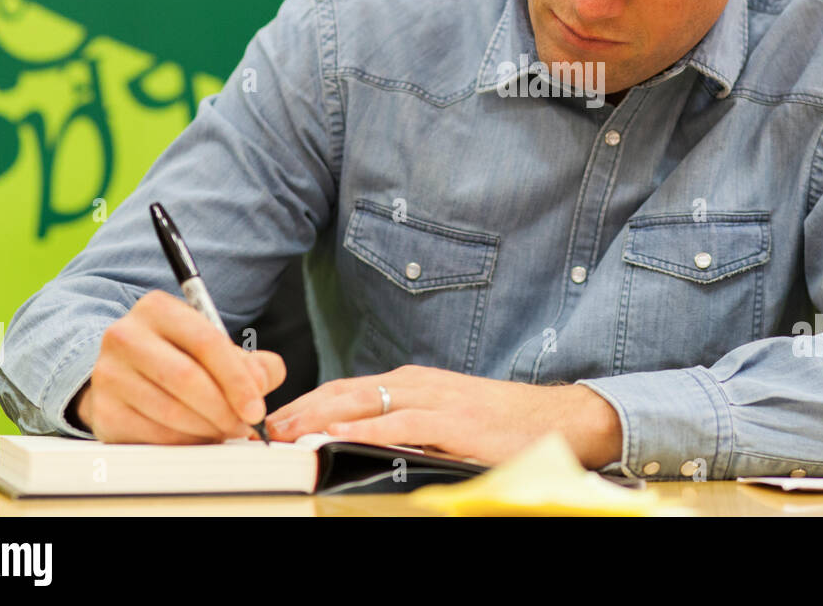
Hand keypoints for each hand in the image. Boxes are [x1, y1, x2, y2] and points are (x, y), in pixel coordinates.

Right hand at [76, 289, 286, 443]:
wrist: (126, 372)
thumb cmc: (178, 356)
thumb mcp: (216, 347)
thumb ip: (252, 362)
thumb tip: (262, 382)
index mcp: (157, 309)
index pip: (206, 342)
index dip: (237, 380)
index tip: (256, 408)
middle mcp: (125, 336)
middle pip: (186, 378)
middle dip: (224, 409)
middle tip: (243, 425)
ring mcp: (108, 374)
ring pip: (170, 411)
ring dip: (207, 428)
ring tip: (225, 430)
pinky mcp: (103, 410)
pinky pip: (152, 435)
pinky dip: (185, 442)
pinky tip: (199, 436)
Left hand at [264, 365, 622, 468]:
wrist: (555, 419)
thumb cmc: (499, 422)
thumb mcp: (443, 417)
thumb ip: (405, 423)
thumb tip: (358, 440)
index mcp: (412, 383)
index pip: (347, 387)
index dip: (309, 400)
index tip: (277, 417)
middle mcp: (417, 384)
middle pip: (346, 390)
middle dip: (303, 407)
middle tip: (267, 425)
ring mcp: (435, 400)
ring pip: (365, 402)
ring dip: (321, 415)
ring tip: (288, 431)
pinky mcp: (453, 422)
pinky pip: (400, 424)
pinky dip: (365, 428)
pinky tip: (338, 434)